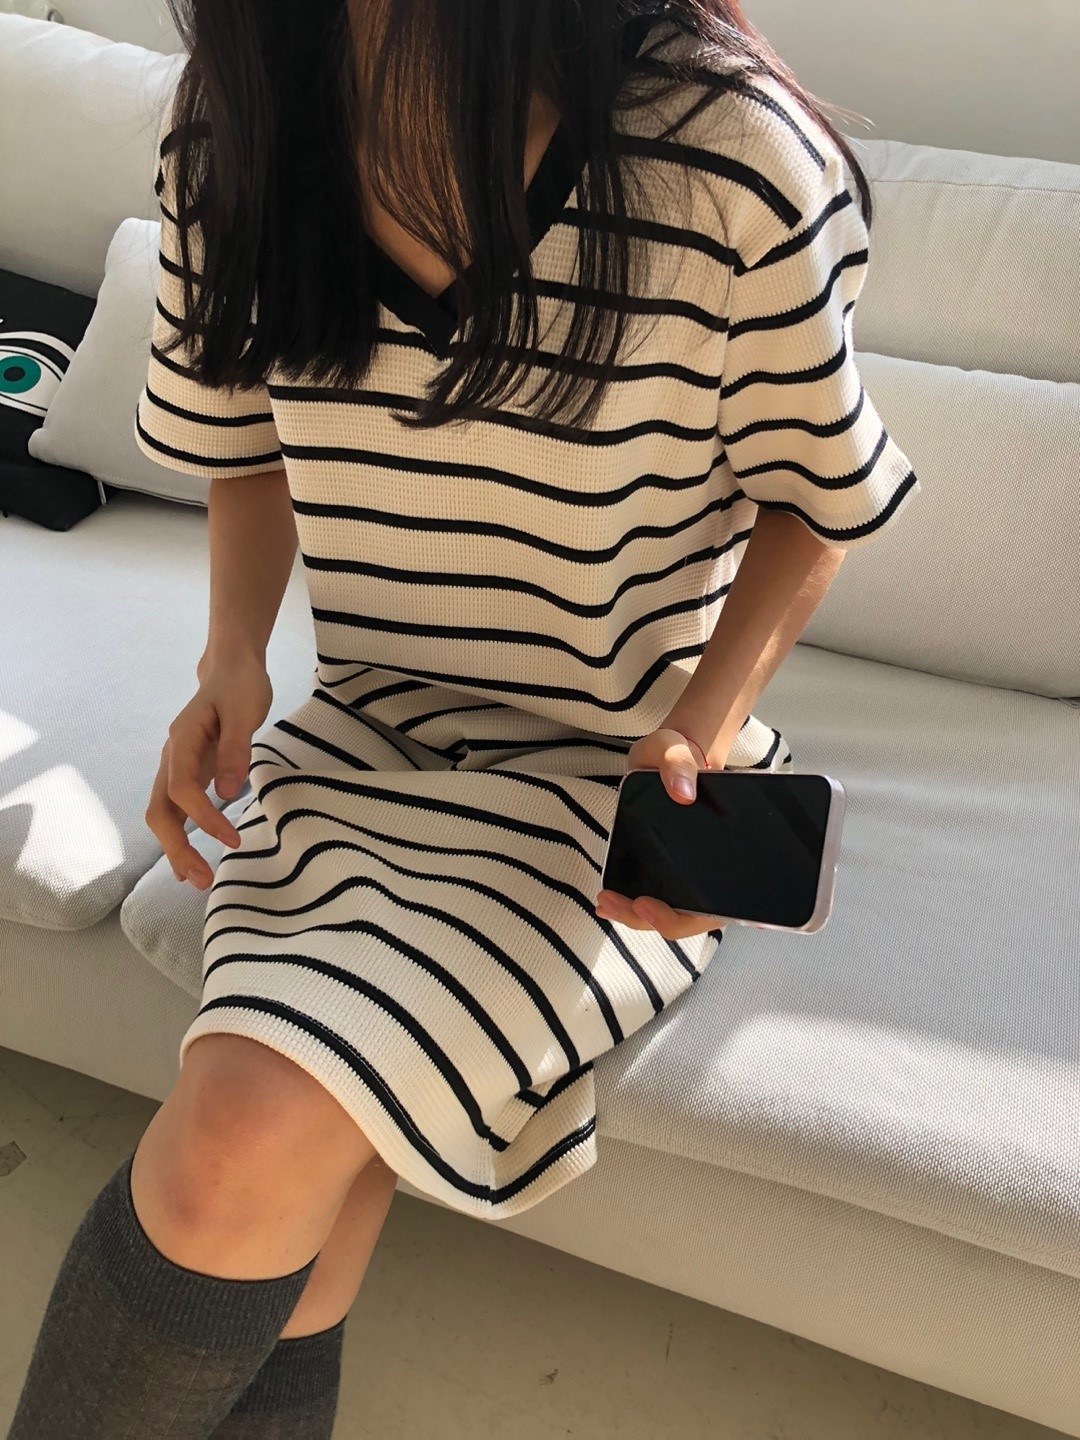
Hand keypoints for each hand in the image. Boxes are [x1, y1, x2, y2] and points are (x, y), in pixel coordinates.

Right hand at [144, 652, 272, 889]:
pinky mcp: (189, 773)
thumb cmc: (240, 686)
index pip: (181, 788)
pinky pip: (177, 810)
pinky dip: (182, 836)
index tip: (231, 838)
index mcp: (182, 740)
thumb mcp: (245, 711)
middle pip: (159, 810)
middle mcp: (172, 756)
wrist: (231, 668)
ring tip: (197, 879)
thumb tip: (228, 793)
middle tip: (202, 879)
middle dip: (176, 847)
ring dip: (176, 848)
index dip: (203, 817)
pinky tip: (193, 860)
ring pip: (164, 814)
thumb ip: (235, 750)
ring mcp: (177, 766)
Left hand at [595, 727, 728, 939]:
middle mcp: (711, 868)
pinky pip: (660, 897)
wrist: (671, 755)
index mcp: (725, 847)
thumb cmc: (677, 755)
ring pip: (673, 912)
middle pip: (689, 916)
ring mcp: (690, 871)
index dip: (683, 917)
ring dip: (638, 916)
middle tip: (612, 903)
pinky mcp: (671, 867)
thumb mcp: (674, 747)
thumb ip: (678, 762)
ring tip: (606, 903)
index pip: (714, 905)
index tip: (646, 904)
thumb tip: (683, 793)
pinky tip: (609, 900)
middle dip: (649, 920)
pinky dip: (635, 905)